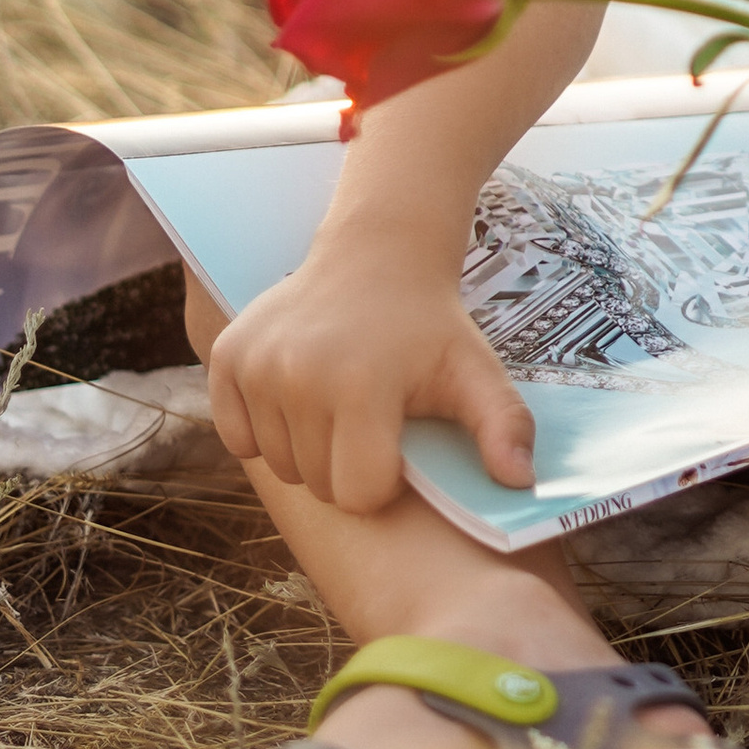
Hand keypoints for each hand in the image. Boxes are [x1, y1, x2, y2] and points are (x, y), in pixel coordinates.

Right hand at [201, 232, 534, 512]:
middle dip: (347, 467)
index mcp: (361, 384)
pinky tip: (299, 397)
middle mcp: (298, 374)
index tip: (399, 440)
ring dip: (308, 451)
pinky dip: (264, 432)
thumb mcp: (477, 372)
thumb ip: (504, 426)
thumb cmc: (430, 324)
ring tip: (338, 403)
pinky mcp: (227, 355)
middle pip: (318, 484)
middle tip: (371, 418)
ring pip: (277, 466)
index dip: (385, 480)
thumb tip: (520, 482)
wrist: (377, 254)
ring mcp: (257, 364)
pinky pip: (236, 438)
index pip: (359, 494)